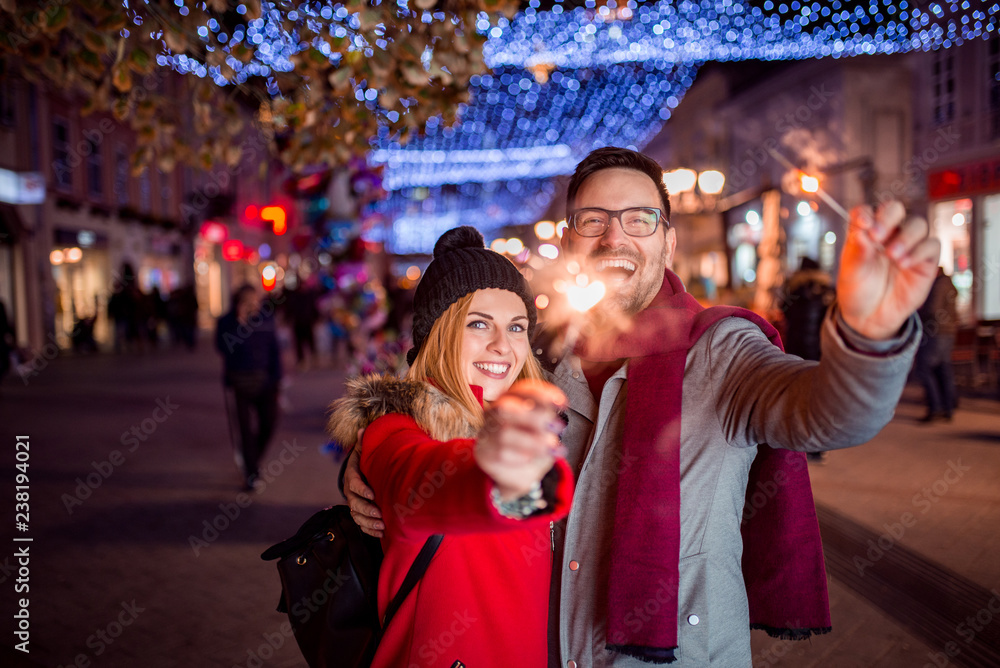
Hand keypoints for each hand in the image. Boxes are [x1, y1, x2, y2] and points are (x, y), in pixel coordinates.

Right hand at [342, 444, 383, 537]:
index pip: (353, 484)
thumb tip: (363, 430)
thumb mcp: (365, 450)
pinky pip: (361, 524)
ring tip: (382, 526)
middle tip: (379, 515)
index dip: (361, 490)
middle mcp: (350, 491)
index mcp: (352, 475)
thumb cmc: (367, 459)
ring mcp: (353, 503)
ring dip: (368, 522)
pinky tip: (381, 533)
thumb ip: (364, 442)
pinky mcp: (359, 512)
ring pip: (356, 516)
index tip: (373, 495)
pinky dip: (369, 530)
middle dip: (366, 510)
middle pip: (354, 503)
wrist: (362, 471)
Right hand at [475, 379, 567, 501]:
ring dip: (533, 441)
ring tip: (552, 446)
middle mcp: (494, 413)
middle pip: (506, 406)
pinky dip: (522, 456)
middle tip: (557, 426)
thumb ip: (546, 415)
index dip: (542, 393)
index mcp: (509, 399)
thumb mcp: (542, 427)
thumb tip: (556, 410)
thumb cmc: (530, 442)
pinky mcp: (486, 455)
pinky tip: (532, 458)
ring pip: (505, 433)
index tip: (562, 403)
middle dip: (534, 416)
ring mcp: (487, 434)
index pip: (521, 389)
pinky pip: (502, 454)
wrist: (515, 471)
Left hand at [837, 201, 940, 339]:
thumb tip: (862, 230)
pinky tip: (904, 264)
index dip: (865, 214)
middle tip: (877, 236)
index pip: (867, 212)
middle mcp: (888, 234)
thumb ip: (857, 251)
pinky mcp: (925, 260)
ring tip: (892, 256)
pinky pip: (931, 245)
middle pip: (895, 210)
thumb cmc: (857, 289)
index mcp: (865, 233)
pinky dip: (919, 251)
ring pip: (917, 225)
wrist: (869, 316)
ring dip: (905, 237)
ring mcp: (908, 245)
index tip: (863, 224)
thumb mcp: (850, 272)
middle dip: (888, 217)